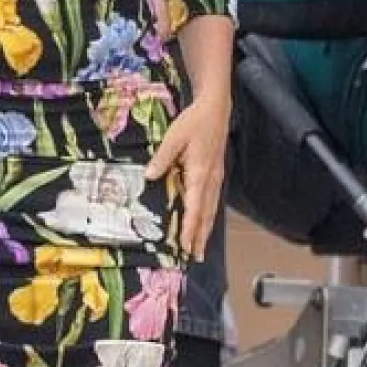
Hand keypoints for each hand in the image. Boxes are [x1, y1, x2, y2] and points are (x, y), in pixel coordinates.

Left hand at [144, 92, 229, 259]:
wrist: (216, 109)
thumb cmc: (195, 122)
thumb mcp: (174, 136)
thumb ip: (162, 157)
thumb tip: (150, 176)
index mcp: (200, 173)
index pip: (195, 207)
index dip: (190, 228)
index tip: (186, 245)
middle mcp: (211, 180)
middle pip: (206, 215)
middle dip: (200, 237)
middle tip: (194, 257)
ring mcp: (216, 178)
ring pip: (211, 210)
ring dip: (206, 231)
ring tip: (200, 248)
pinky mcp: (216, 175)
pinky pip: (213, 201)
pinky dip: (208, 217)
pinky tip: (205, 224)